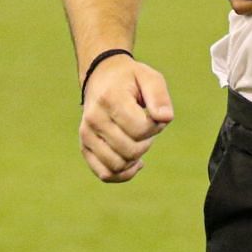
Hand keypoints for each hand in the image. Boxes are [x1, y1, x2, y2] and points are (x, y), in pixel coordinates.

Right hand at [78, 55, 173, 182]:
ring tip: (139, 140)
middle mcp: (94, 119)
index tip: (155, 115)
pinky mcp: (85, 147)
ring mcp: (86, 135)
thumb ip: (159, 97)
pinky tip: (135, 162)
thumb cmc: (131, 79)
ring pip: (117, 166)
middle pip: (130, 150)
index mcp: (110, 99)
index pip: (139, 129)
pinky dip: (124, 174)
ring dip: (136, 158)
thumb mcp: (149, 77)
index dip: (156, 126)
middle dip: (148, 142)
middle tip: (148, 128)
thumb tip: (165, 118)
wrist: (102, 78)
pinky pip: (105, 174)